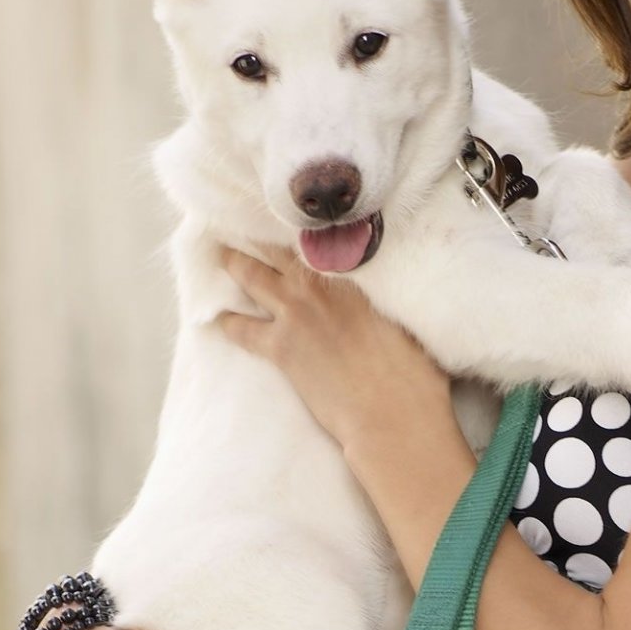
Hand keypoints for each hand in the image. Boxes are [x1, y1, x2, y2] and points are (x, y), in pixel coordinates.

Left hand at [216, 242, 453, 451]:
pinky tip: (215, 317)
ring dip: (234, 262)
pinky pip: (242, 328)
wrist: (391, 414)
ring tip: (220, 253)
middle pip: (277, 249)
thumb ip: (391, 298)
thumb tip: (396, 290)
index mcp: (355, 276)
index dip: (299, 228)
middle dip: (256, 233)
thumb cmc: (415, 374)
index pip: (317, 241)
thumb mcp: (410, 321)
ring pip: (252, 276)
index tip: (288, 215)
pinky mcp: (280, 348)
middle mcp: (320, 286)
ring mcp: (296, 314)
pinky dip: (226, 321)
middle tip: (239, 220)